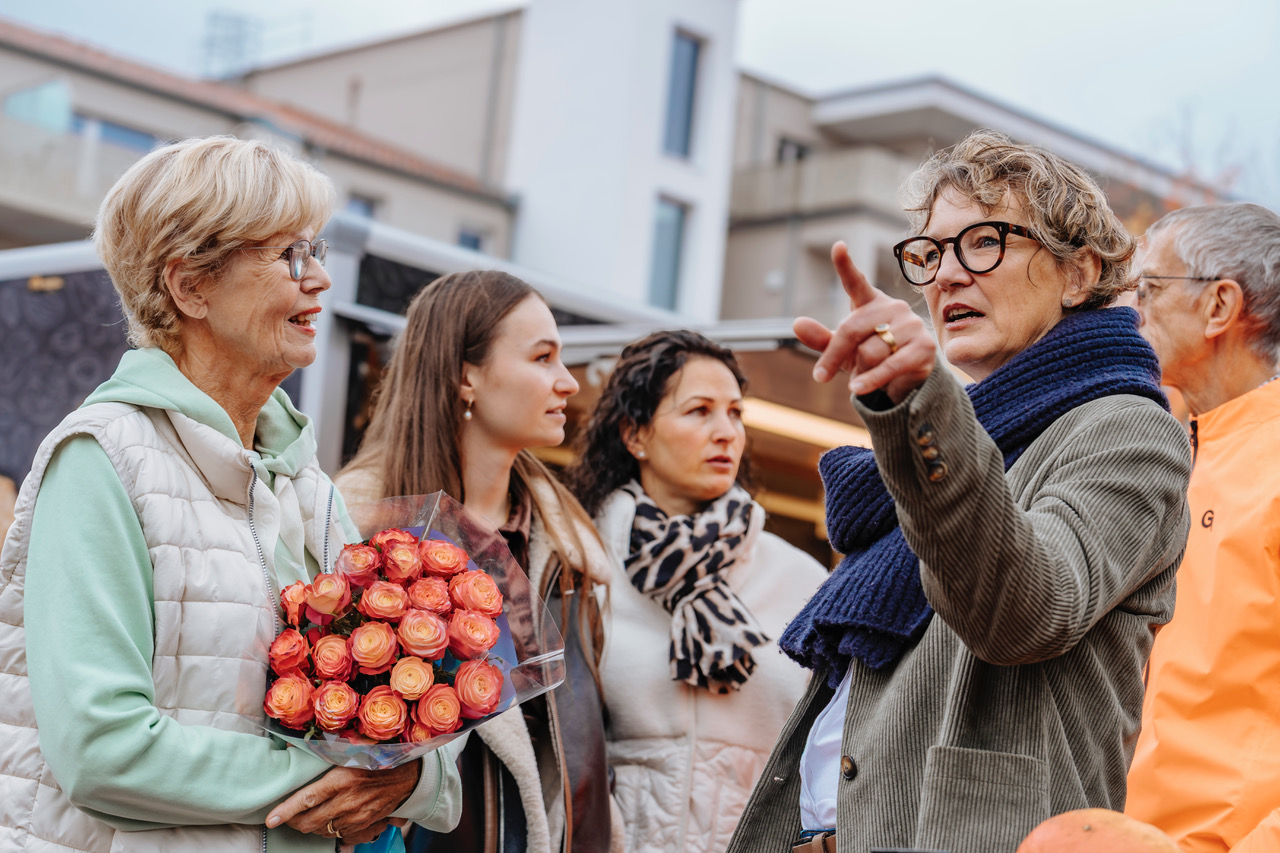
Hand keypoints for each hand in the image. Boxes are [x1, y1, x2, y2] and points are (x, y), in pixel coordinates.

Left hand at [266, 762, 419, 842]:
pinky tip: (328, 820)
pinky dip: (329, 829)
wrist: (408, 776)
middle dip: (293, 822)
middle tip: (285, 818)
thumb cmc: (377, 758)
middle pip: (310, 821)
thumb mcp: (351, 752)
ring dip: (311, 826)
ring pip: (322, 830)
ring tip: (306, 817)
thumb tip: (294, 747)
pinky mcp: (363, 824)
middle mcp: (347, 800)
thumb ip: (324, 753)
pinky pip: (338, 833)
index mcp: (342, 779)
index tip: (271, 818)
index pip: (306, 799)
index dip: (286, 811)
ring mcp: (356, 815)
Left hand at [795, 241, 934, 402]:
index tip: (838, 246)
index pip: (856, 282)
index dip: (846, 265)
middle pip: (851, 329)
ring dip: (859, 371)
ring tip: (861, 378)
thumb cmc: (870, 357)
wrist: (906, 379)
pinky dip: (870, 380)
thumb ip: (821, 339)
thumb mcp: (843, 351)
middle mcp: (892, 307)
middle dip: (833, 355)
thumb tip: (797, 324)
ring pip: (870, 351)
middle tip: (821, 376)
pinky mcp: (923, 347)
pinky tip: (857, 388)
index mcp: (870, 303)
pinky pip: (889, 365)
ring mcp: (910, 325)